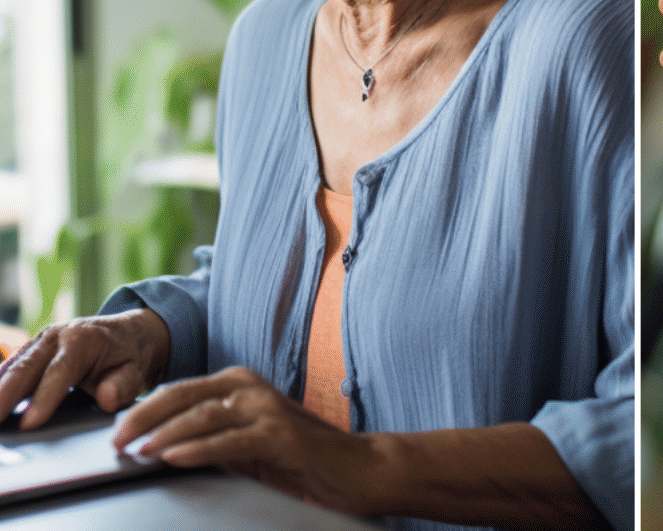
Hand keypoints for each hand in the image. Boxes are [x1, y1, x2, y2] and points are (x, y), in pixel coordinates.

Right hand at [0, 309, 169, 428]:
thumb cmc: (130, 357)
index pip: (59, 373)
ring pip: (12, 368)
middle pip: (25, 369)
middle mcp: (56, 336)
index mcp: (83, 340)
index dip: (44, 399)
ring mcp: (40, 342)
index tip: (29, 424)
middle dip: (4, 397)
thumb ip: (122, 386)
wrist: (129, 333)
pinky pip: (10, 369)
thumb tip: (106, 399)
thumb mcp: (135, 372)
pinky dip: (0, 385)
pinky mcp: (30, 351)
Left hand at [110, 365, 375, 511]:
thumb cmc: (298, 458)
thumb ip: (209, 437)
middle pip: (185, 396)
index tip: (116, 432)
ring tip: (138, 452)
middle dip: (144, 418)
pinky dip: (198, 448)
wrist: (355, 468)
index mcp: (240, 384)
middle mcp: (252, 388)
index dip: (144, 409)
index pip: (180, 391)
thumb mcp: (244, 445)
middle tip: (116, 442)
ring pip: (203, 415)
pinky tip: (173, 458)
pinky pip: (230, 440)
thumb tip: (157, 445)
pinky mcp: (280, 435)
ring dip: (165, 434)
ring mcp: (267, 408)